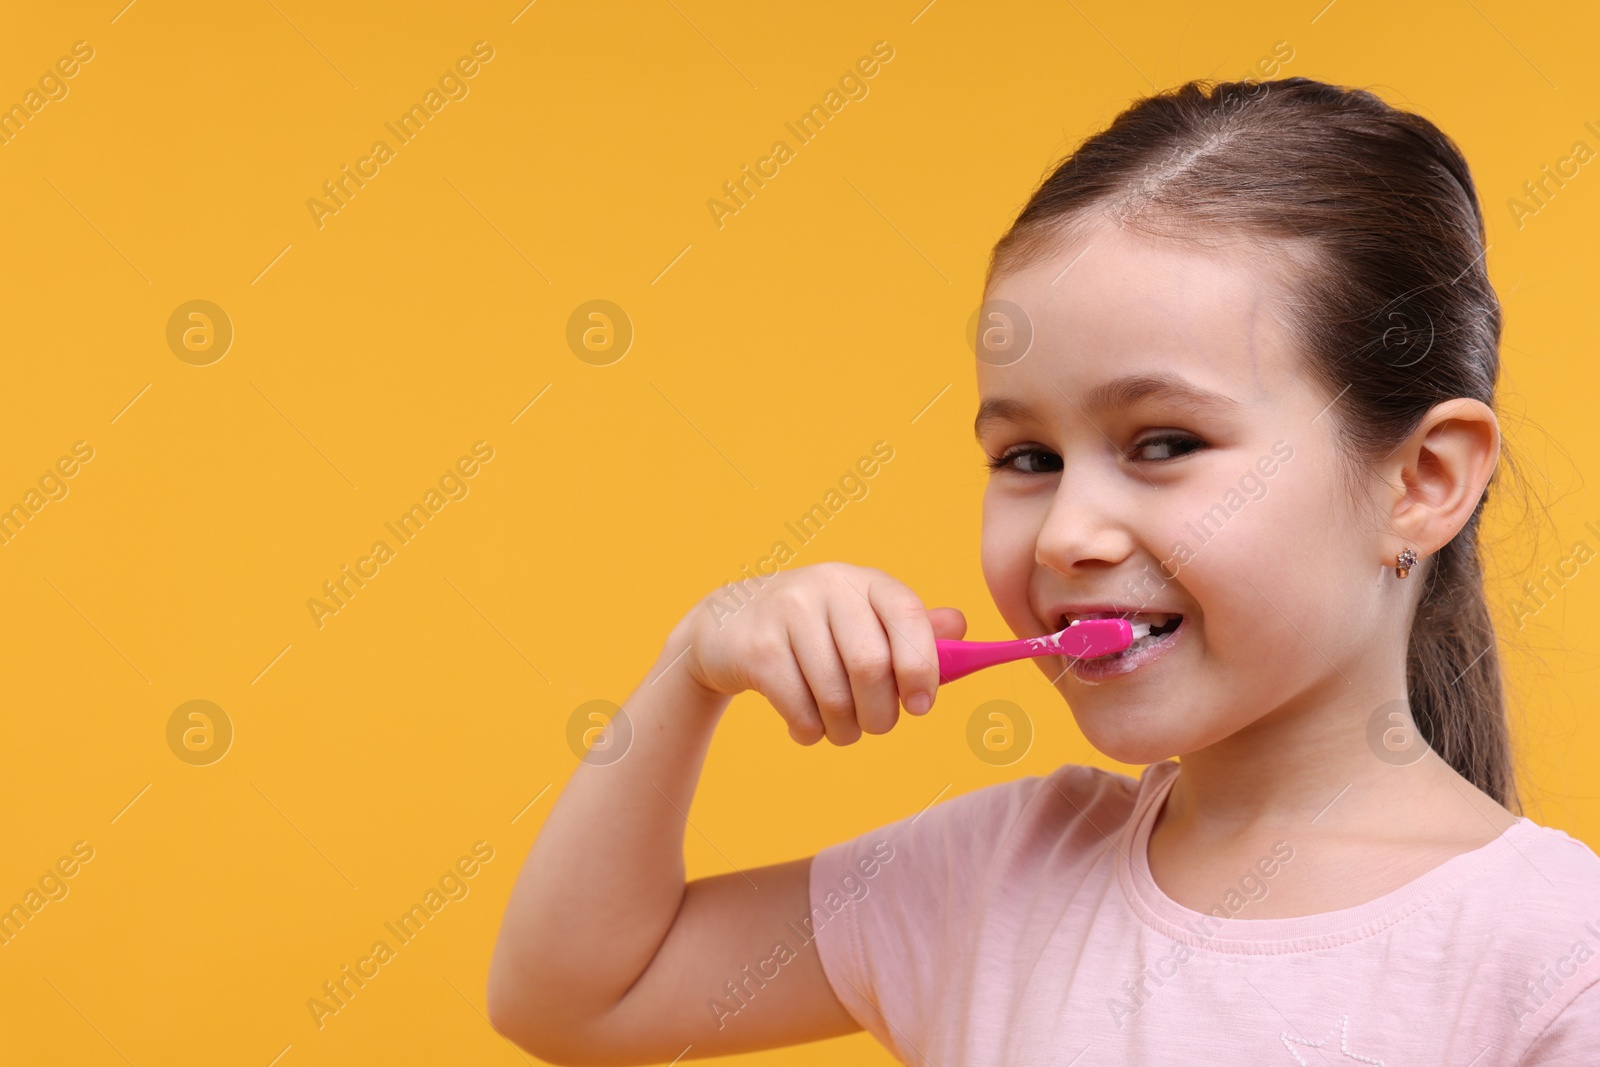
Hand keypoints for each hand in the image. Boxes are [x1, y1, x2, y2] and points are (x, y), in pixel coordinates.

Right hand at [672, 563, 967, 745]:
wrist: (725, 626)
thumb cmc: (813, 631)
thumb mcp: (861, 619)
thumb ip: (910, 628)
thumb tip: (961, 629)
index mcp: (865, 581)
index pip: (908, 615)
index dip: (922, 667)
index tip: (922, 707)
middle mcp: (828, 586)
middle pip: (871, 665)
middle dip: (880, 713)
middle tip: (875, 726)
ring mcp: (787, 612)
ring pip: (834, 695)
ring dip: (844, 730)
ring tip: (839, 730)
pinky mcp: (756, 647)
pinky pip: (798, 708)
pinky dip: (808, 732)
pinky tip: (804, 727)